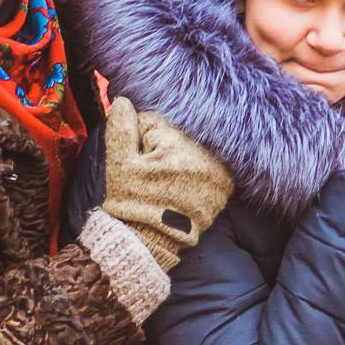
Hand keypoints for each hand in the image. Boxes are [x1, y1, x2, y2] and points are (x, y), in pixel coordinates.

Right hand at [97, 96, 233, 270]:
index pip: (157, 122)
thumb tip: (124, 101)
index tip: (138, 160)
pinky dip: (198, 175)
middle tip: (152, 174)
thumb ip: (121, 128)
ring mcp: (220, 173)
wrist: (151, 243)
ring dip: (182, 159)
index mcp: (180, 144)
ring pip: (195, 151)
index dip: (141, 139)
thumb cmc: (132, 202)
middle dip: (164, 148)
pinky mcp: (225, 189)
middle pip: (180, 135)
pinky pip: (210, 169)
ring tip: (167, 183)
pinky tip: (183, 189)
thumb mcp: (118, 163)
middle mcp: (207, 154)